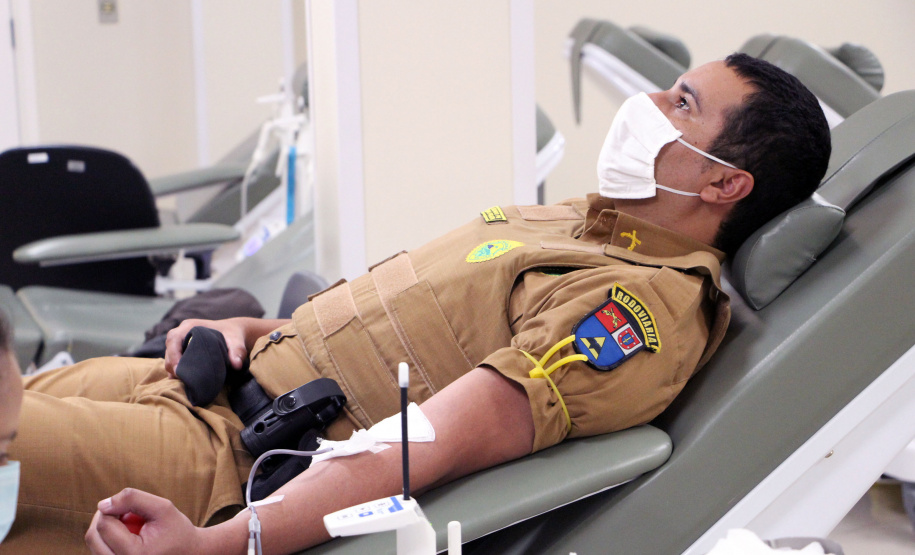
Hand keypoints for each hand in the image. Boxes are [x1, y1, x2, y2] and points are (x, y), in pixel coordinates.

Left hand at [85, 488, 203, 554]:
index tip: (129, 504)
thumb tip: (102, 504)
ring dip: (105, 527)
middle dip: (104, 517)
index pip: (105, 525)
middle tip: (123, 509)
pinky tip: (124, 532)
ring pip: (93, 544)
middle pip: (93, 537)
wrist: (188, 553)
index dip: (112, 507)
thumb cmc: (176, 530)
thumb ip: (133, 499)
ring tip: (127, 521)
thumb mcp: (163, 507)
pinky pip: (99, 550)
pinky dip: (107, 538)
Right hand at [164, 318, 249, 376]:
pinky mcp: (182, 349)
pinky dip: (177, 369)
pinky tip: (184, 379)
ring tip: (183, 381)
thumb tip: (236, 364)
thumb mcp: (236, 341)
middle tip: (181, 379)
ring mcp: (181, 341)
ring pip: (169, 355)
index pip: (173, 339)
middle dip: (172, 364)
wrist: (233, 332)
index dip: (173, 355)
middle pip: (169, 348)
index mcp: (191, 326)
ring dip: (173, 368)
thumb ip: (237, 351)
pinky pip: (174, 360)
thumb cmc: (233, 334)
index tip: (178, 370)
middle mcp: (182, 332)